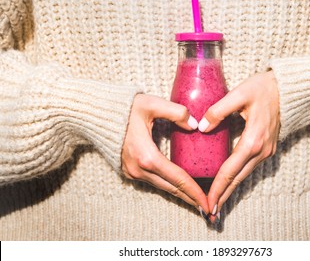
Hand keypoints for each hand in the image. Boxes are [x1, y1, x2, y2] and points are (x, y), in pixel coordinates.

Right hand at [121, 94, 209, 214]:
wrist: (98, 115)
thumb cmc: (125, 108)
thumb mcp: (152, 104)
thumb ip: (176, 112)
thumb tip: (195, 125)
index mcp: (147, 156)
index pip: (178, 179)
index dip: (195, 191)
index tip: (208, 202)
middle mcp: (139, 169)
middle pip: (172, 188)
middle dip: (191, 198)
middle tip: (209, 207)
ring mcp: (132, 172)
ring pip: (162, 187)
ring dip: (180, 194)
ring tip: (197, 200)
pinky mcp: (129, 171)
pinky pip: (154, 182)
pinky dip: (168, 186)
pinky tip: (179, 187)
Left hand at [199, 71, 279, 222]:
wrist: (289, 88)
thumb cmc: (264, 88)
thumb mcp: (239, 94)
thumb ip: (218, 110)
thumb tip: (201, 127)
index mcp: (253, 140)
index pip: (230, 170)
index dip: (217, 188)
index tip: (207, 202)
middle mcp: (261, 151)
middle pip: (237, 179)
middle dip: (223, 196)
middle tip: (209, 213)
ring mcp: (266, 151)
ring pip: (244, 175)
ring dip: (230, 189)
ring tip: (217, 202)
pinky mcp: (267, 148)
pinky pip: (248, 167)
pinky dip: (237, 178)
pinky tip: (229, 183)